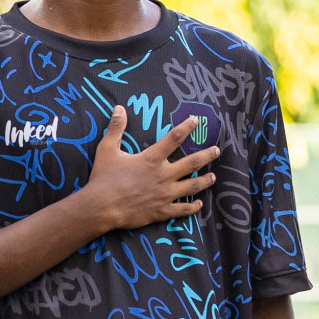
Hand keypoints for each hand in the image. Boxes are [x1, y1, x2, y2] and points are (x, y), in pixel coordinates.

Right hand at [81, 106, 220, 230]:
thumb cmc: (103, 177)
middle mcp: (163, 175)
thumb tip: (119, 108)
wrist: (101, 207)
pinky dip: (193, 207)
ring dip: (205, 180)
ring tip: (213, 177)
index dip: (187, 127)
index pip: (174, 138)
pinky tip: (199, 204)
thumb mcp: (106, 149)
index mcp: (152, 159)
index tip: (196, 121)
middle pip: (192, 163)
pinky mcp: (162, 210)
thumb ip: (115, 128)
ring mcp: (165, 194)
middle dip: (207, 155)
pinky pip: (183, 209)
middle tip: (216, 150)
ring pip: (193, 186)